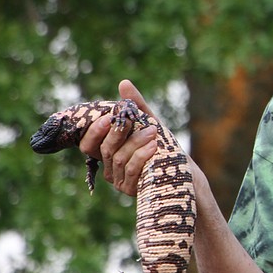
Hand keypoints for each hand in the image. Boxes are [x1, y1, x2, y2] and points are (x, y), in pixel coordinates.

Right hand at [79, 79, 159, 196]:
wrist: (184, 171)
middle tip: (130, 118)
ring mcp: (119, 181)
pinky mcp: (131, 189)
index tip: (108, 117)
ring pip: (118, 158)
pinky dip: (141, 155)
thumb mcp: (150, 123)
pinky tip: (153, 146)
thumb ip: (136, 106)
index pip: (88, 145)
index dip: (94, 131)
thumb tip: (124, 83)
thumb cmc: (163, 146)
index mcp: (108, 151)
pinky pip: (131, 170)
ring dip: (135, 142)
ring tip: (152, 131)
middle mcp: (109, 168)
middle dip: (117, 132)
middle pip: (104, 149)